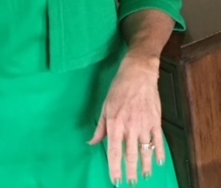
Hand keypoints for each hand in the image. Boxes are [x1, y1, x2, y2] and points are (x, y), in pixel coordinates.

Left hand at [88, 54, 164, 184]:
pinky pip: (158, 141)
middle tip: (129, 183)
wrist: (138, 74)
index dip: (114, 168)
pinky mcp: (156, 121)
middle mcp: (130, 127)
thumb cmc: (118, 88)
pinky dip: (159, 153)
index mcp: (115, 123)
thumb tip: (92, 142)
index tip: (115, 180)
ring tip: (144, 176)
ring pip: (145, 151)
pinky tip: (159, 162)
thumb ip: (100, 127)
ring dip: (145, 166)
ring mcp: (144, 125)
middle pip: (130, 155)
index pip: (113, 151)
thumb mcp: (105, 106)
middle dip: (130, 172)